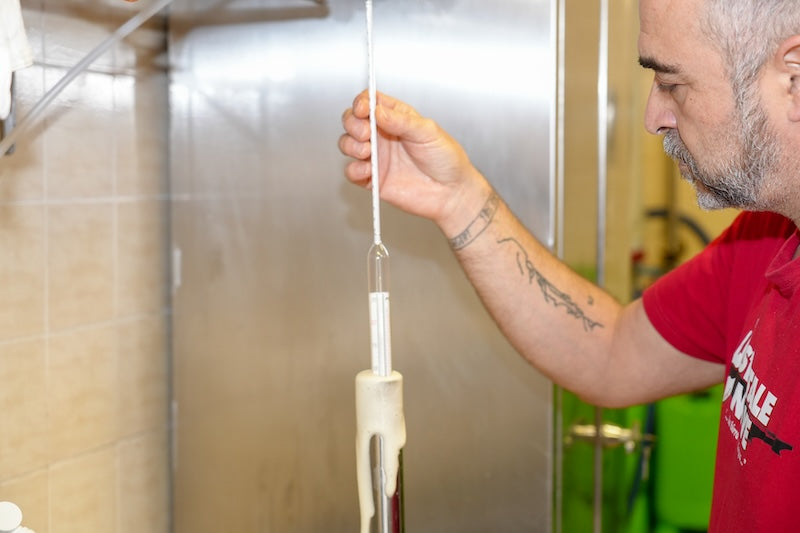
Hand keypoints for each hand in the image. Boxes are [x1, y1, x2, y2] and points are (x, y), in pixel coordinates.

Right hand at [339, 90, 489, 232]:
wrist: (451, 192)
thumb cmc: (446, 160)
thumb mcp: (428, 132)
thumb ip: (401, 121)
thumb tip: (378, 111)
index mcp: (396, 118)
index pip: (369, 101)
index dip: (361, 102)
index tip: (364, 109)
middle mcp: (382, 135)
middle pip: (353, 121)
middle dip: (353, 124)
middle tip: (366, 133)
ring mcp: (377, 157)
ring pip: (347, 144)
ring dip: (351, 145)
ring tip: (367, 151)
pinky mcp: (373, 179)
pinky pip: (352, 172)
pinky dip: (354, 170)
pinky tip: (368, 170)